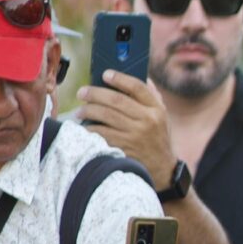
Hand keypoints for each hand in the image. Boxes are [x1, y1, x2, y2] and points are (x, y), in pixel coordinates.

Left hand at [77, 71, 179, 190]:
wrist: (162, 169)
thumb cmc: (157, 138)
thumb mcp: (162, 117)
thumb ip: (152, 97)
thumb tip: (140, 75)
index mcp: (157, 109)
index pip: (137, 87)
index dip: (119, 78)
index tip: (105, 74)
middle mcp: (148, 120)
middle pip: (116, 100)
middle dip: (95, 93)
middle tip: (82, 92)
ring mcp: (135, 135)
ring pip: (105, 115)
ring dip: (88, 110)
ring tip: (80, 111)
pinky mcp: (124, 147)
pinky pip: (101, 133)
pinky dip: (89, 129)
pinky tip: (84, 127)